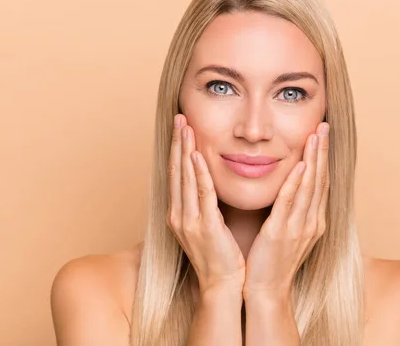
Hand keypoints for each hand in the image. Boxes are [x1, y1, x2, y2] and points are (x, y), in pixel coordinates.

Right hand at [166, 114, 245, 295]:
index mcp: (180, 213)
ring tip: (185, 127)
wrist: (223, 284)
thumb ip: (206, 203)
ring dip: (184, 150)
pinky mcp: (203, 227)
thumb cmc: (220, 254)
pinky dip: (197, 174)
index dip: (178, 149)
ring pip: (185, 178)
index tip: (182, 127)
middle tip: (179, 117)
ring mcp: (188, 221)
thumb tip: (209, 182)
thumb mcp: (208, 224)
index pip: (178, 174)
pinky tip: (195, 156)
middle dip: (178, 142)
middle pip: (177, 171)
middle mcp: (179, 214)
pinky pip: (201, 195)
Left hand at [243, 122, 330, 298]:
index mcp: (313, 221)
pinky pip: (290, 204)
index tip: (322, 134)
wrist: (266, 290)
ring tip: (316, 136)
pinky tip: (301, 166)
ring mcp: (299, 228)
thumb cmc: (272, 261)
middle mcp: (311, 222)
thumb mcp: (288, 231)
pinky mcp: (281, 234)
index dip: (322, 157)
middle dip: (322, 151)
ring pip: (309, 187)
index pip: (320, 182)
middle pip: (320, 180)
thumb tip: (292, 188)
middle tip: (324, 125)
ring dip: (314, 159)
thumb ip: (292, 209)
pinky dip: (297, 183)